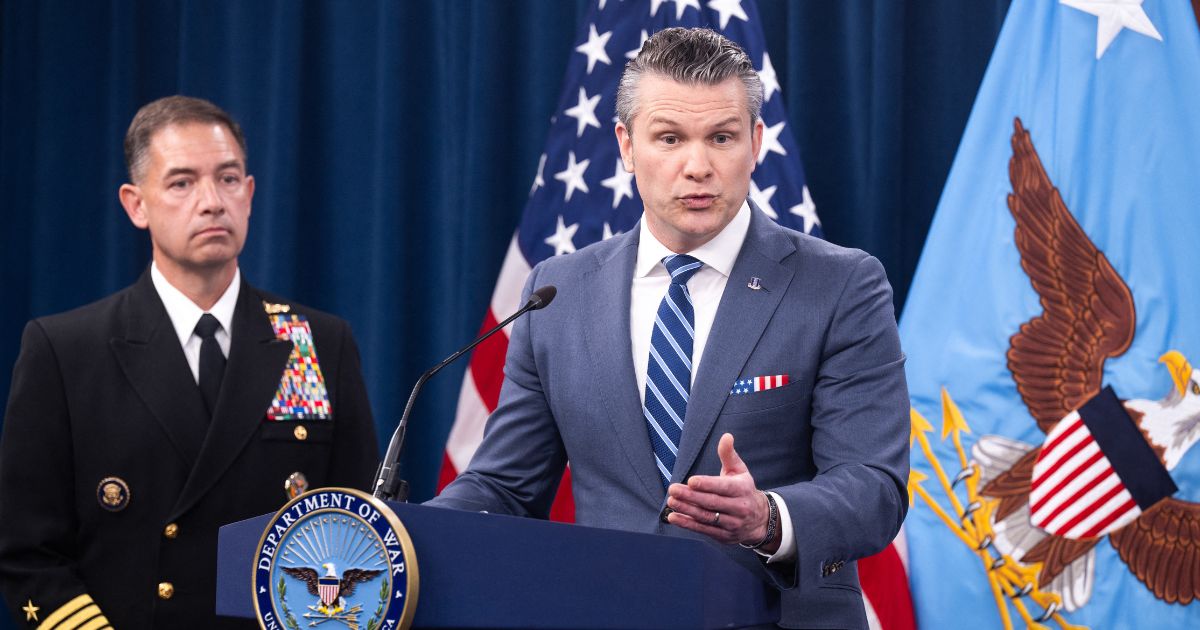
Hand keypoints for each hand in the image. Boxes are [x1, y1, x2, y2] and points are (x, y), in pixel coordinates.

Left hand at [665, 433, 776, 550]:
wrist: (760, 519)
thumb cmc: (744, 489)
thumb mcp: (740, 470)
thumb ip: (729, 454)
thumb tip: (726, 436)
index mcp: (742, 489)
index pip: (723, 487)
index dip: (707, 484)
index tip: (691, 481)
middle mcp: (738, 507)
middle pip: (712, 502)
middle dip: (691, 496)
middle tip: (673, 489)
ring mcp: (732, 523)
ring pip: (707, 517)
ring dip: (687, 510)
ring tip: (671, 502)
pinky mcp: (724, 536)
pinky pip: (704, 529)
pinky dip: (688, 524)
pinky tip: (673, 517)